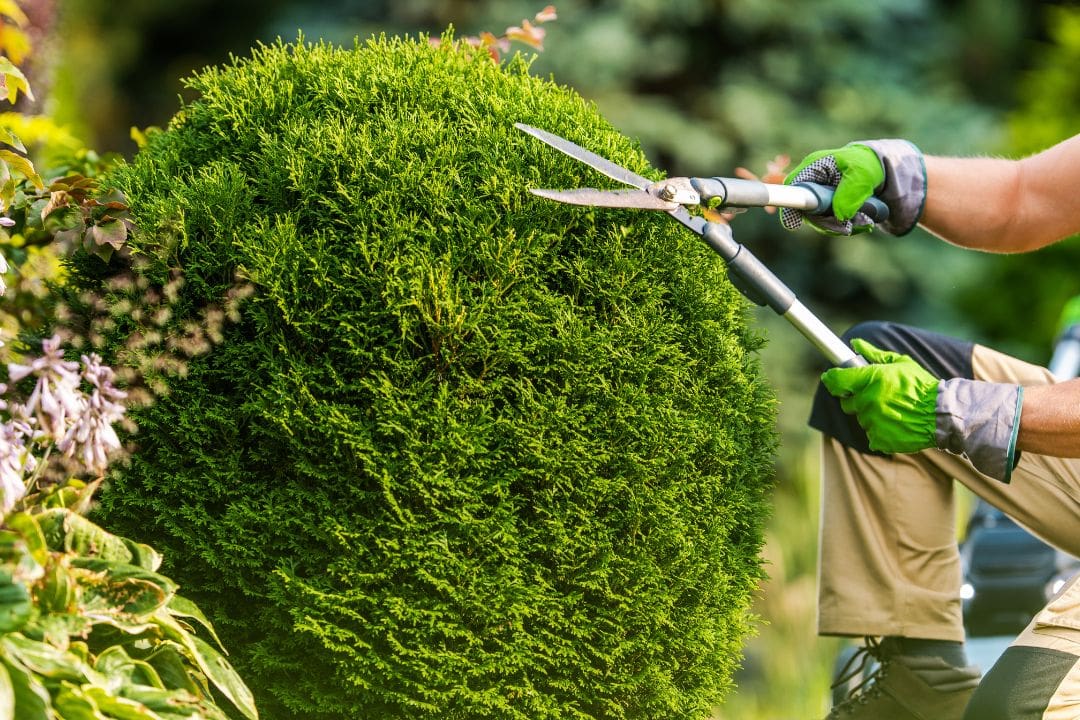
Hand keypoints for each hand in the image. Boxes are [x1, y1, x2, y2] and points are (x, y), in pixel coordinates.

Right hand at [781, 139, 925, 236]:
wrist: (882, 171)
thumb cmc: (869, 165)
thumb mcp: (862, 175)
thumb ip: (850, 193)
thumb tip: (839, 215)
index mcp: (813, 167)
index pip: (793, 186)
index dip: (790, 205)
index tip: (795, 223)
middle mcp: (812, 184)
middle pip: (805, 210)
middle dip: (826, 222)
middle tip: (847, 227)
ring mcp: (818, 198)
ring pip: (819, 221)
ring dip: (840, 227)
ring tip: (864, 222)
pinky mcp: (827, 209)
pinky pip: (830, 225)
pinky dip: (846, 228)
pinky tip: (862, 223)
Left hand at [820, 338, 938, 453]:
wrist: (942, 414)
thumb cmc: (922, 386)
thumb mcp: (901, 363)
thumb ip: (874, 354)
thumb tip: (855, 342)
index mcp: (871, 379)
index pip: (836, 380)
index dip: (832, 379)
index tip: (831, 378)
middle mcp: (868, 401)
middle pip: (847, 402)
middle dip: (856, 399)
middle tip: (876, 396)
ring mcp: (872, 421)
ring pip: (861, 419)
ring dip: (871, 415)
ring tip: (893, 410)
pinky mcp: (879, 439)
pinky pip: (871, 435)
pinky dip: (880, 431)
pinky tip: (895, 424)